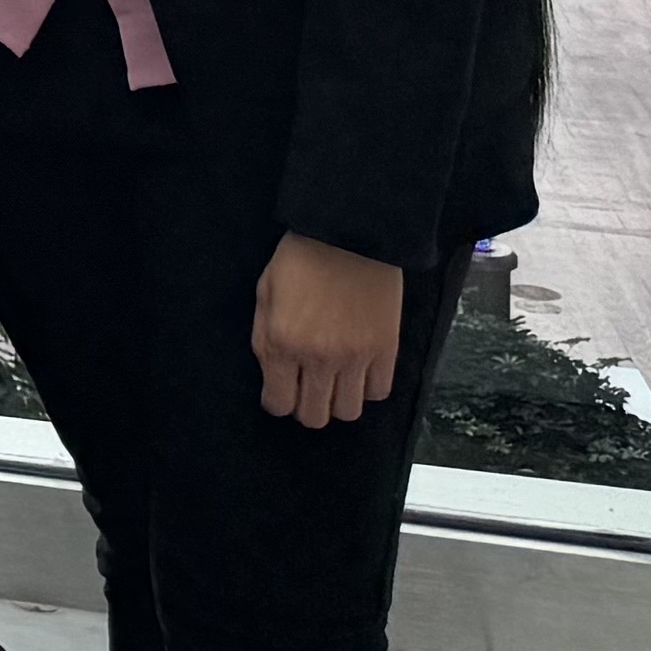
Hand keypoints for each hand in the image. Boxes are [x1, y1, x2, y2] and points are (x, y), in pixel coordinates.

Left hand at [252, 230, 408, 425]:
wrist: (347, 234)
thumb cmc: (299, 260)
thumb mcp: (264, 295)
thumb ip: (265, 340)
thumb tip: (274, 374)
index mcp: (280, 344)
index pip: (279, 404)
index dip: (278, 401)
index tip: (281, 391)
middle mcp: (317, 358)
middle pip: (314, 416)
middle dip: (306, 407)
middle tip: (307, 388)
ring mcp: (355, 357)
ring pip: (348, 412)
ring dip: (338, 401)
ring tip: (334, 381)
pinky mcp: (386, 349)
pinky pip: (378, 392)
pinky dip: (367, 388)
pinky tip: (359, 371)